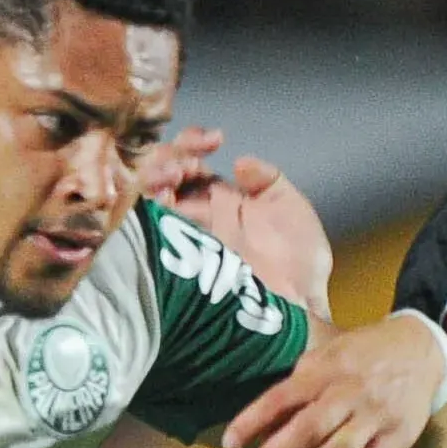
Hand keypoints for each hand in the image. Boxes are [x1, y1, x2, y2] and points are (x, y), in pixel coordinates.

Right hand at [145, 125, 332, 308]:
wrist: (299, 307)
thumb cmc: (300, 264)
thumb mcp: (290, 208)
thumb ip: (268, 180)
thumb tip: (240, 163)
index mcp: (221, 199)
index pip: (191, 161)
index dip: (193, 144)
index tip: (212, 140)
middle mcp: (197, 215)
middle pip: (163, 174)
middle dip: (169, 158)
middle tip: (188, 162)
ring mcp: (184, 237)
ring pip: (148, 196)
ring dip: (156, 175)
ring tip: (176, 173)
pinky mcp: (176, 259)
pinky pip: (146, 229)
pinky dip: (148, 206)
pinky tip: (164, 196)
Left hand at [225, 311, 446, 447]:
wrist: (423, 351)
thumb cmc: (363, 356)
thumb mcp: (329, 355)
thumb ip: (299, 386)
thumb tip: (264, 422)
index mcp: (326, 370)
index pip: (281, 396)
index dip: (253, 420)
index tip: (229, 442)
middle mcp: (349, 393)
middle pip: (312, 426)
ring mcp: (374, 417)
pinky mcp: (395, 438)